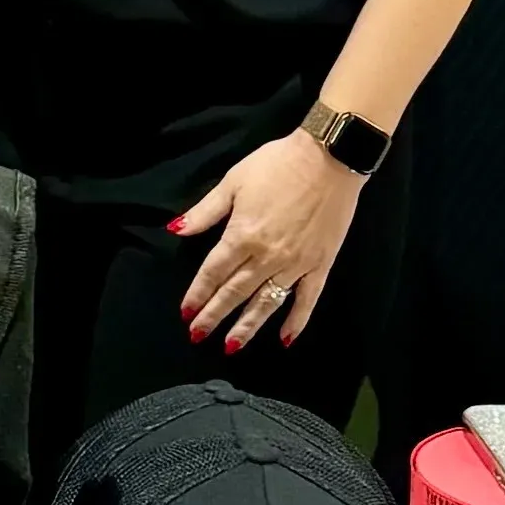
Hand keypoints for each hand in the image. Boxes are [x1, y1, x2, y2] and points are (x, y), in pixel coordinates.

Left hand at [170, 131, 366, 351]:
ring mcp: (295, 264)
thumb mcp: (234, 181)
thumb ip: (205, 212)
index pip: (213, 273)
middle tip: (198, 335)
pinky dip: (296, 322)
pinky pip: (307, 300)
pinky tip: (284, 340)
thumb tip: (175, 230)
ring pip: (266, 303)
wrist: (329, 157)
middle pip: (235, 293)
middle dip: (214, 316)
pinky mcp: (320, 265)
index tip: (186, 313)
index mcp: (242, 235)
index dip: (198, 294)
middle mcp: (266, 257)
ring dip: (247, 326)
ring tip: (231, 347)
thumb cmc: (278, 164)